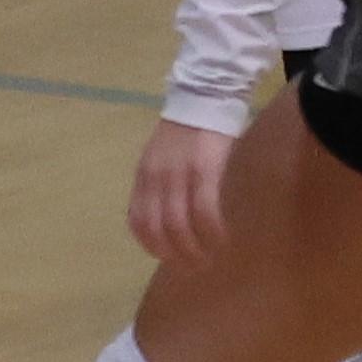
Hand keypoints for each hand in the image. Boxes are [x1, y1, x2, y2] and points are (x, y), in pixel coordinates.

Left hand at [128, 121, 234, 267]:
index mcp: (143, 176)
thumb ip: (159, 184)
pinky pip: (205, 212)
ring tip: (209, 258)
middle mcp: (156, 179)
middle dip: (176, 257)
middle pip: (159, 232)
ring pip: (180, 227)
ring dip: (195, 251)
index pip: (138, 223)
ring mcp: (179, 175)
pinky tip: (222, 238)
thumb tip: (168, 218)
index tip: (170, 258)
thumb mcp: (161, 156)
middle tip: (194, 267)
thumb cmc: (187, 128)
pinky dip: (212, 232)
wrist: (205, 94)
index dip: (152, 247)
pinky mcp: (204, 170)